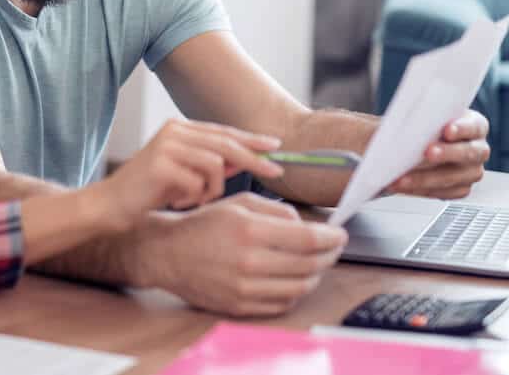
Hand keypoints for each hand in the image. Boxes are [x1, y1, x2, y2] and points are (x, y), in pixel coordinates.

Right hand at [98, 119, 283, 228]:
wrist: (110, 206)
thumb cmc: (149, 192)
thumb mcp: (186, 175)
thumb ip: (213, 164)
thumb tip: (247, 159)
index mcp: (179, 129)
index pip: (224, 131)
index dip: (251, 139)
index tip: (276, 147)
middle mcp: (174, 131)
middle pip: (226, 142)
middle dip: (254, 159)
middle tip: (275, 172)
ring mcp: (166, 145)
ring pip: (216, 164)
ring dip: (212, 189)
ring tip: (194, 200)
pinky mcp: (160, 164)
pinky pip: (198, 182)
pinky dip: (195, 197)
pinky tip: (178, 203)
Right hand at [144, 193, 346, 315]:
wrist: (168, 253)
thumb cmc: (203, 225)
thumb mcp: (238, 203)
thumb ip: (276, 210)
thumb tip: (307, 224)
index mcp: (249, 230)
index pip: (307, 238)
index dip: (331, 237)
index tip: (340, 234)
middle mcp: (248, 261)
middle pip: (309, 264)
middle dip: (329, 255)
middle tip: (334, 247)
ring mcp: (245, 288)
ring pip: (300, 286)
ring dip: (317, 274)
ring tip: (317, 263)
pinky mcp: (241, 306)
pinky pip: (282, 302)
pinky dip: (296, 291)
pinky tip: (296, 278)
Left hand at [389, 109, 489, 198]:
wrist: (428, 142)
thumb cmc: (431, 125)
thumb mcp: (429, 116)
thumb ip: (425, 118)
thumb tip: (406, 123)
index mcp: (475, 126)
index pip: (474, 126)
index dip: (462, 129)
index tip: (447, 130)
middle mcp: (478, 150)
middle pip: (468, 153)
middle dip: (446, 153)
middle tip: (427, 152)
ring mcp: (472, 171)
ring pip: (453, 177)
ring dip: (426, 178)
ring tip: (403, 178)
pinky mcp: (461, 188)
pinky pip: (443, 192)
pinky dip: (422, 189)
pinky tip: (405, 186)